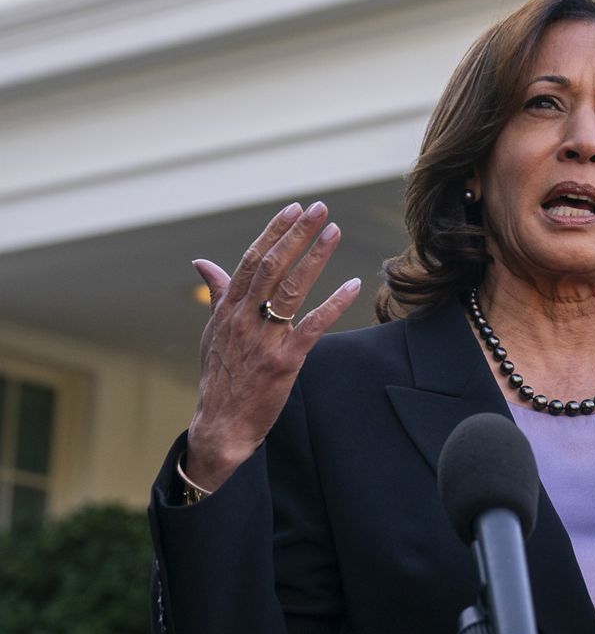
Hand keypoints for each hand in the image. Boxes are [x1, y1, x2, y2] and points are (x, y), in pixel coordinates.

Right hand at [185, 201, 360, 491]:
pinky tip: (353, 285)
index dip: (274, 232)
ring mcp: (263, 340)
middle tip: (320, 208)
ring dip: (315, 257)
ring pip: (291, 289)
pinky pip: (312, 327)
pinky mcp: (283, 362)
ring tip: (334, 232)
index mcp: (228, 309)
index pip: (251, 259)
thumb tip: (202, 263)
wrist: (221, 425)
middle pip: (271, 266)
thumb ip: (217, 294)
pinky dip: (334, 304)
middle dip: (297, 234)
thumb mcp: (213, 332)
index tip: (294, 208)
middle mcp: (243, 318)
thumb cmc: (221, 376)